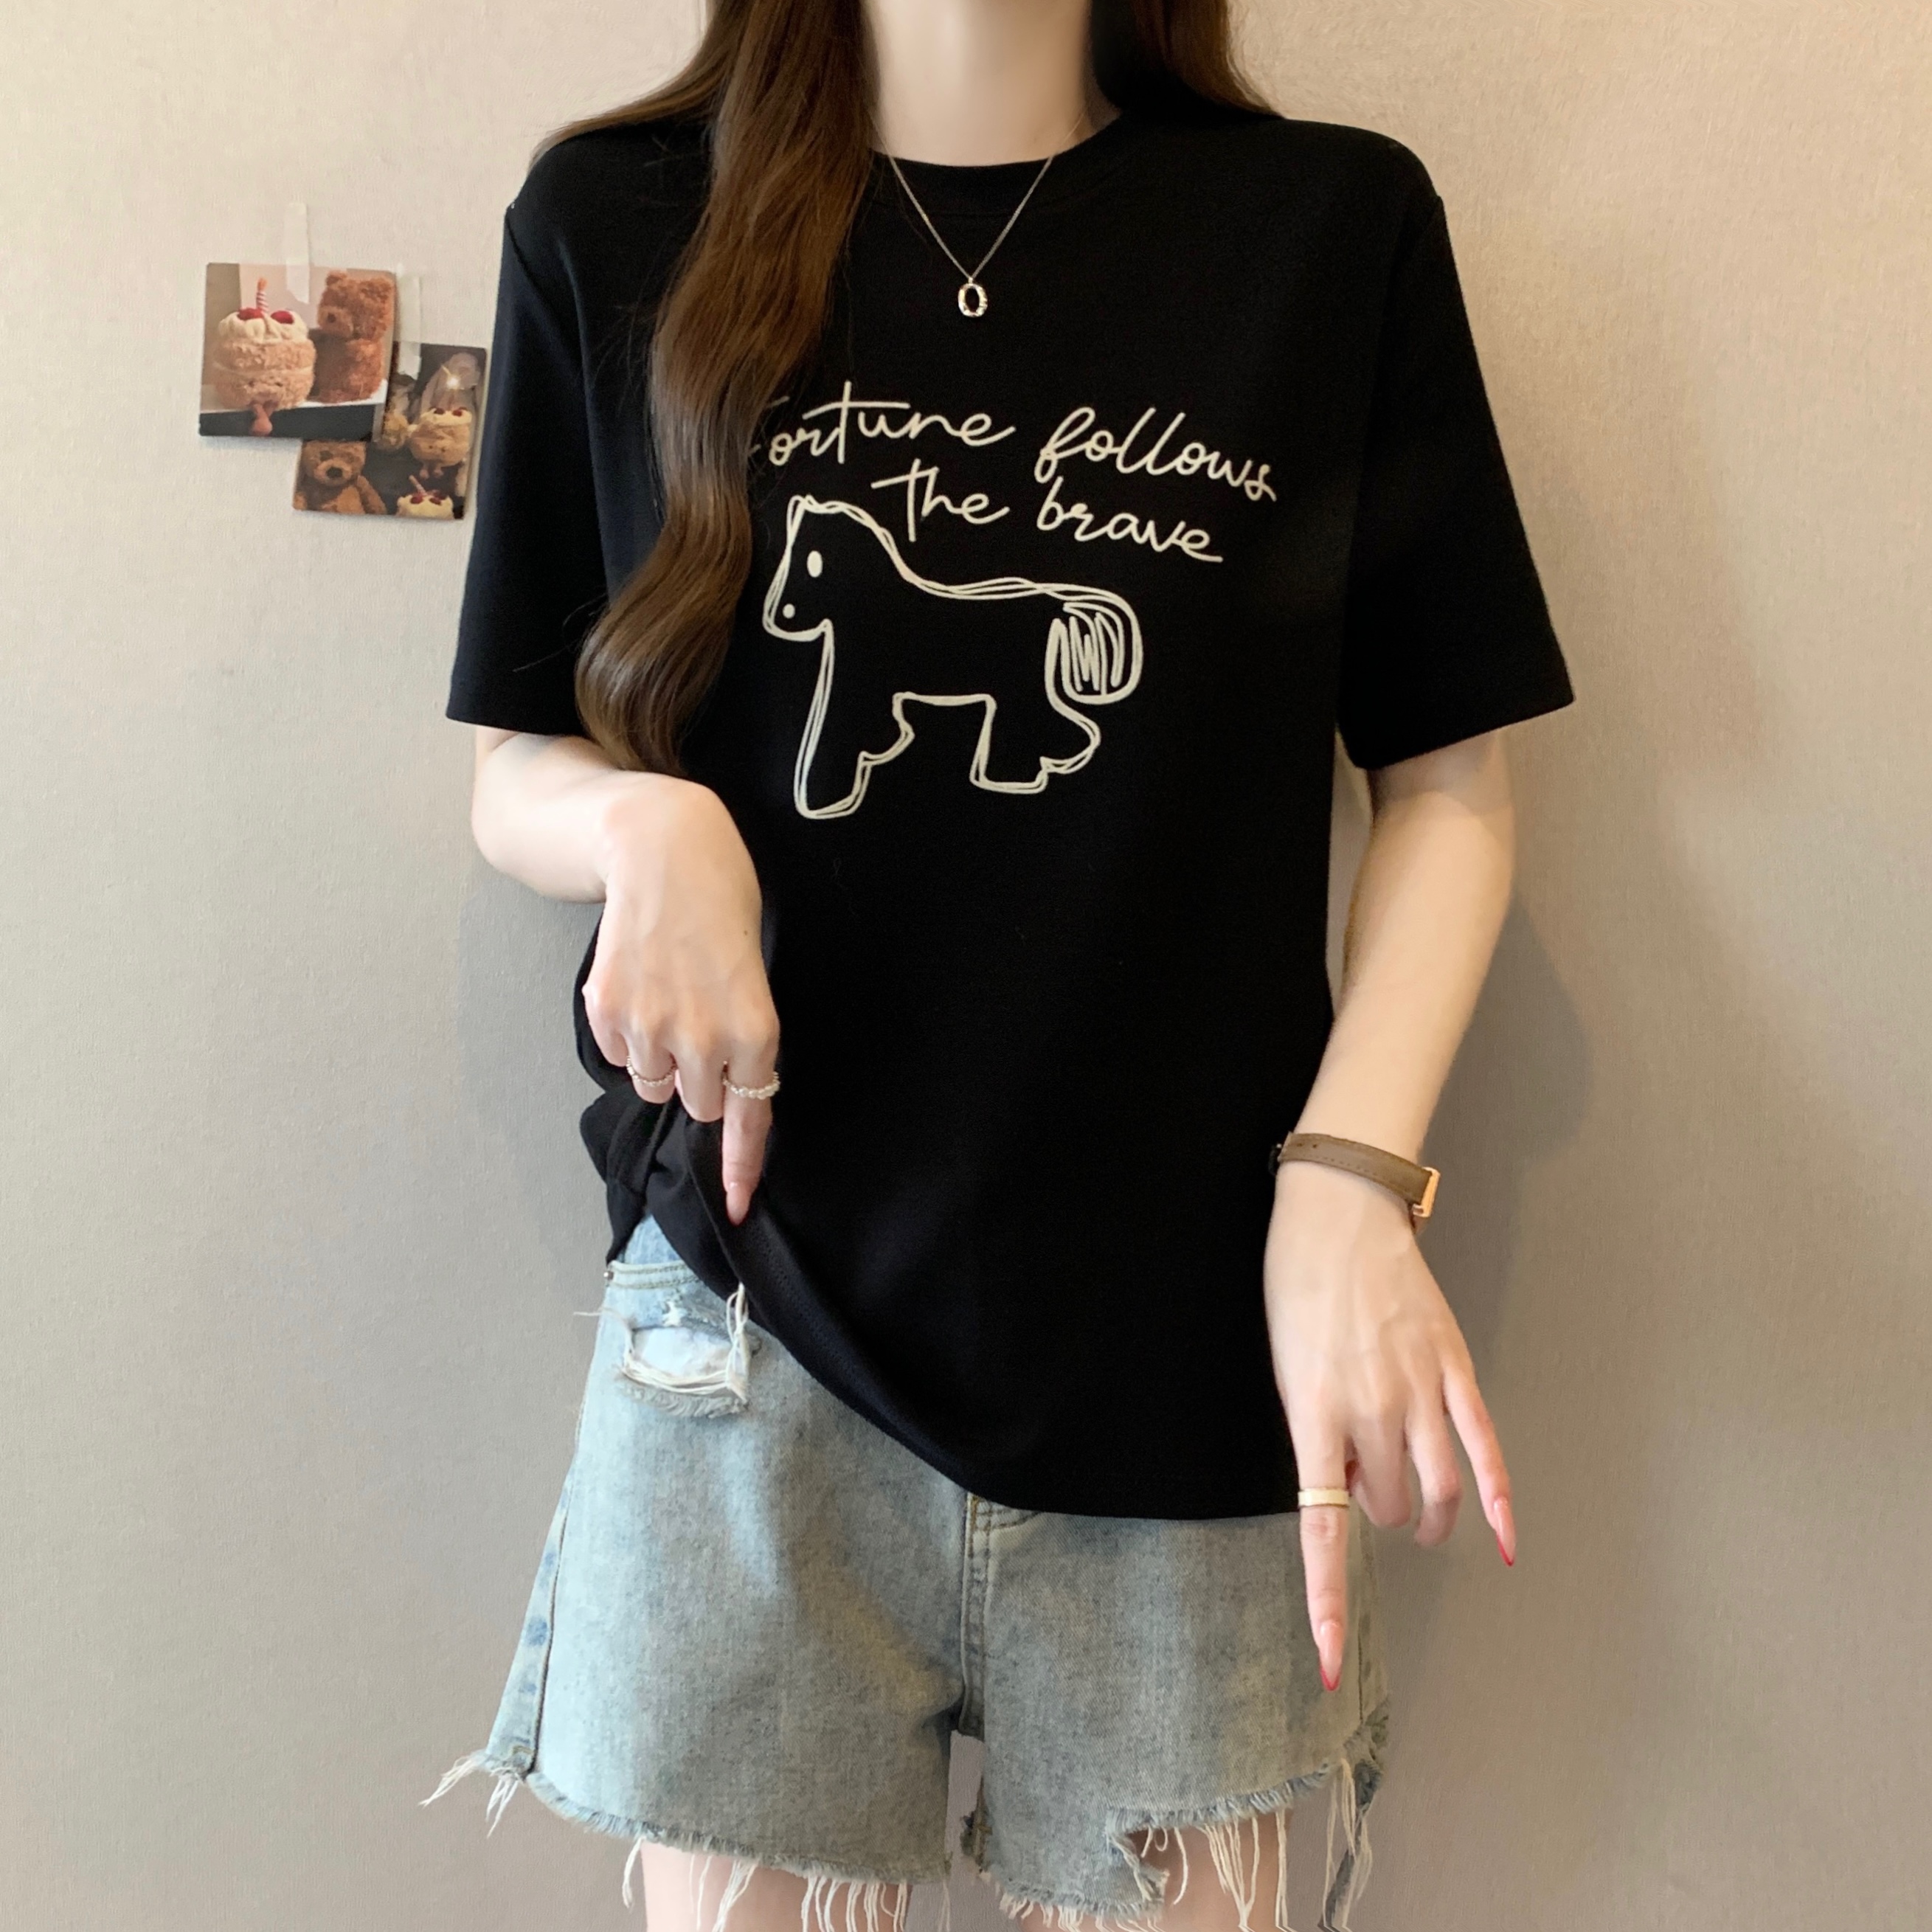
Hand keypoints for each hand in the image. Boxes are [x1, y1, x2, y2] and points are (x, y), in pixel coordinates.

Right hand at [580, 775, 778, 1224]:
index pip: (748, 1118)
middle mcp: (702, 1040)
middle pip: (699, 1105)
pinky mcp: (606, 1013)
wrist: (662, 850)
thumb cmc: (722, 903)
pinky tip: (638, 985)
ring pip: (654, 1084)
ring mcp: (649, 1028)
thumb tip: (728, 1088)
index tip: (735, 1208)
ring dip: (660, 1058)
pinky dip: (625, 1035)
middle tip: (699, 1026)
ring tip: (667, 997)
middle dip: (701, 1080)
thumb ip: (744, 1037)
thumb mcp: (756, 971)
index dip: (741, 1169)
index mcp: (754, 1030)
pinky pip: (616, 1055)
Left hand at [1262, 1159, 1514, 1692]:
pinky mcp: (1455, 1371)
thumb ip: (1318, 1432)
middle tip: (1365, 1486)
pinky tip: (1503, 1541)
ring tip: (1418, 1519)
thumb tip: (1344, 1487)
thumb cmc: (1296, 1286)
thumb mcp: (1285, 1364)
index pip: (1324, 1529)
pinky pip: (1486, 1449)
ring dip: (1427, 1516)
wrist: (1337, 1212)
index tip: (1331, 1663)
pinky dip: (1497, 1501)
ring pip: (1437, 1490)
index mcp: (1314, 1412)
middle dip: (1375, 1512)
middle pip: (1385, 1506)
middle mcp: (1372, 1408)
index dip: (1329, 1601)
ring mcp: (1420, 1390)